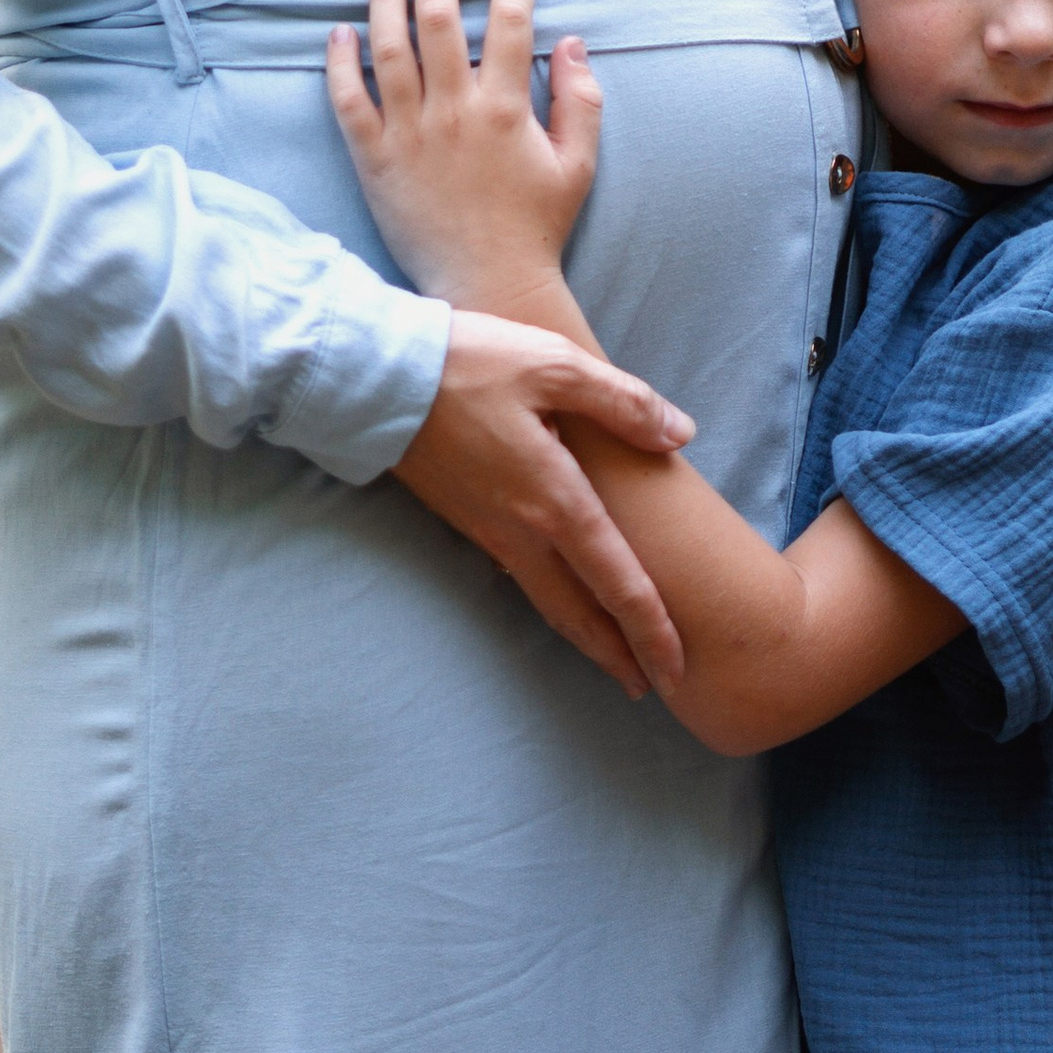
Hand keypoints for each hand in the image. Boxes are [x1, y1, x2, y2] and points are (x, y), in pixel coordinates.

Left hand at [327, 0, 601, 306]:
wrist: (487, 284)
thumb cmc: (537, 226)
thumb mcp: (578, 164)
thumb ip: (581, 101)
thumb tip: (572, 42)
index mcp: (507, 108)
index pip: (511, 21)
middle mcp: (455, 112)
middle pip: (440, 20)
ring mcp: (409, 134)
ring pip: (389, 49)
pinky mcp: (374, 159)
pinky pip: (349, 101)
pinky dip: (340, 63)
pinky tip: (338, 31)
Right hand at [392, 309, 693, 697]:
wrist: (372, 379)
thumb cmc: (468, 365)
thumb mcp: (556, 365)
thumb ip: (623, 401)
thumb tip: (679, 434)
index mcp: (553, 500)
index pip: (616, 583)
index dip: (651, 629)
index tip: (677, 668)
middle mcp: (522, 531)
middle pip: (579, 613)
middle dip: (618, 654)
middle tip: (652, 687)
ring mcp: (488, 531)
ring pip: (547, 600)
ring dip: (584, 635)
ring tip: (613, 656)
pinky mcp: (465, 520)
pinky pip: (520, 576)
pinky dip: (552, 601)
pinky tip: (560, 595)